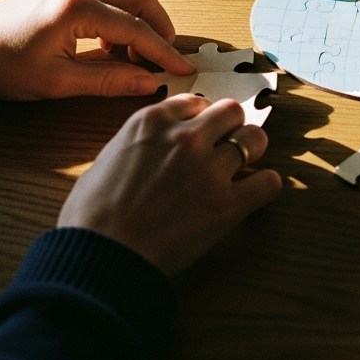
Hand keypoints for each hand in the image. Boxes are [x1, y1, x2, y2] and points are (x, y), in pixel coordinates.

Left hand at [0, 0, 195, 99]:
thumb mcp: (57, 82)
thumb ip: (108, 80)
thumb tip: (149, 82)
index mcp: (78, 8)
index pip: (138, 29)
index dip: (164, 52)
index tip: (183, 69)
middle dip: (161, 28)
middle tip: (165, 59)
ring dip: (143, 18)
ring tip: (137, 54)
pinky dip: (124, 13)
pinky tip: (113, 43)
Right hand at [58, 95, 281, 275]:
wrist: (100, 256)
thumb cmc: (90, 217)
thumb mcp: (105, 160)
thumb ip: (137, 145)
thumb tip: (151, 149)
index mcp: (151, 123)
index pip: (195, 102)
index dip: (202, 119)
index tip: (202, 133)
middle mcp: (185, 138)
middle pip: (231, 112)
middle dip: (231, 127)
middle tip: (226, 146)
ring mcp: (210, 169)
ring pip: (256, 140)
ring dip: (253, 150)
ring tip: (244, 166)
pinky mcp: (228, 204)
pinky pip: (269, 182)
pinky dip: (266, 185)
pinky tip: (256, 192)